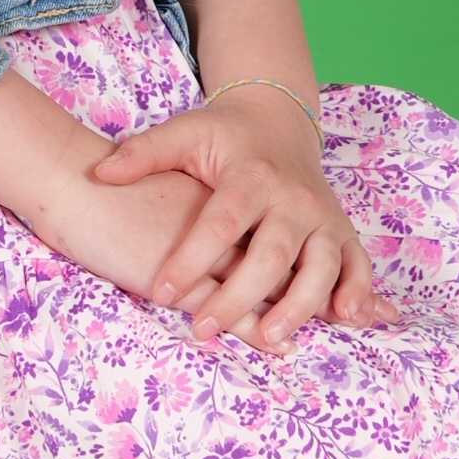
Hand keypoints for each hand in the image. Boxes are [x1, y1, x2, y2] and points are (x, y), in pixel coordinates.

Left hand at [88, 84, 394, 353]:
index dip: (191, 259)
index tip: (161, 292)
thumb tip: (100, 174)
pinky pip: (357, 264)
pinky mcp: (342, 231)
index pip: (220, 223)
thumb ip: (143, 154)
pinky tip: (345, 317)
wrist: (277, 120)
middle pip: (272, 253)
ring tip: (270, 337)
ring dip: (300, 304)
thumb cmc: (223, 135)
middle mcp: (293, 198)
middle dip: (239, 295)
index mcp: (252, 175)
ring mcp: (323, 216)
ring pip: (320, 266)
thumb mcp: (183, 134)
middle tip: (204, 328)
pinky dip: (357, 291)